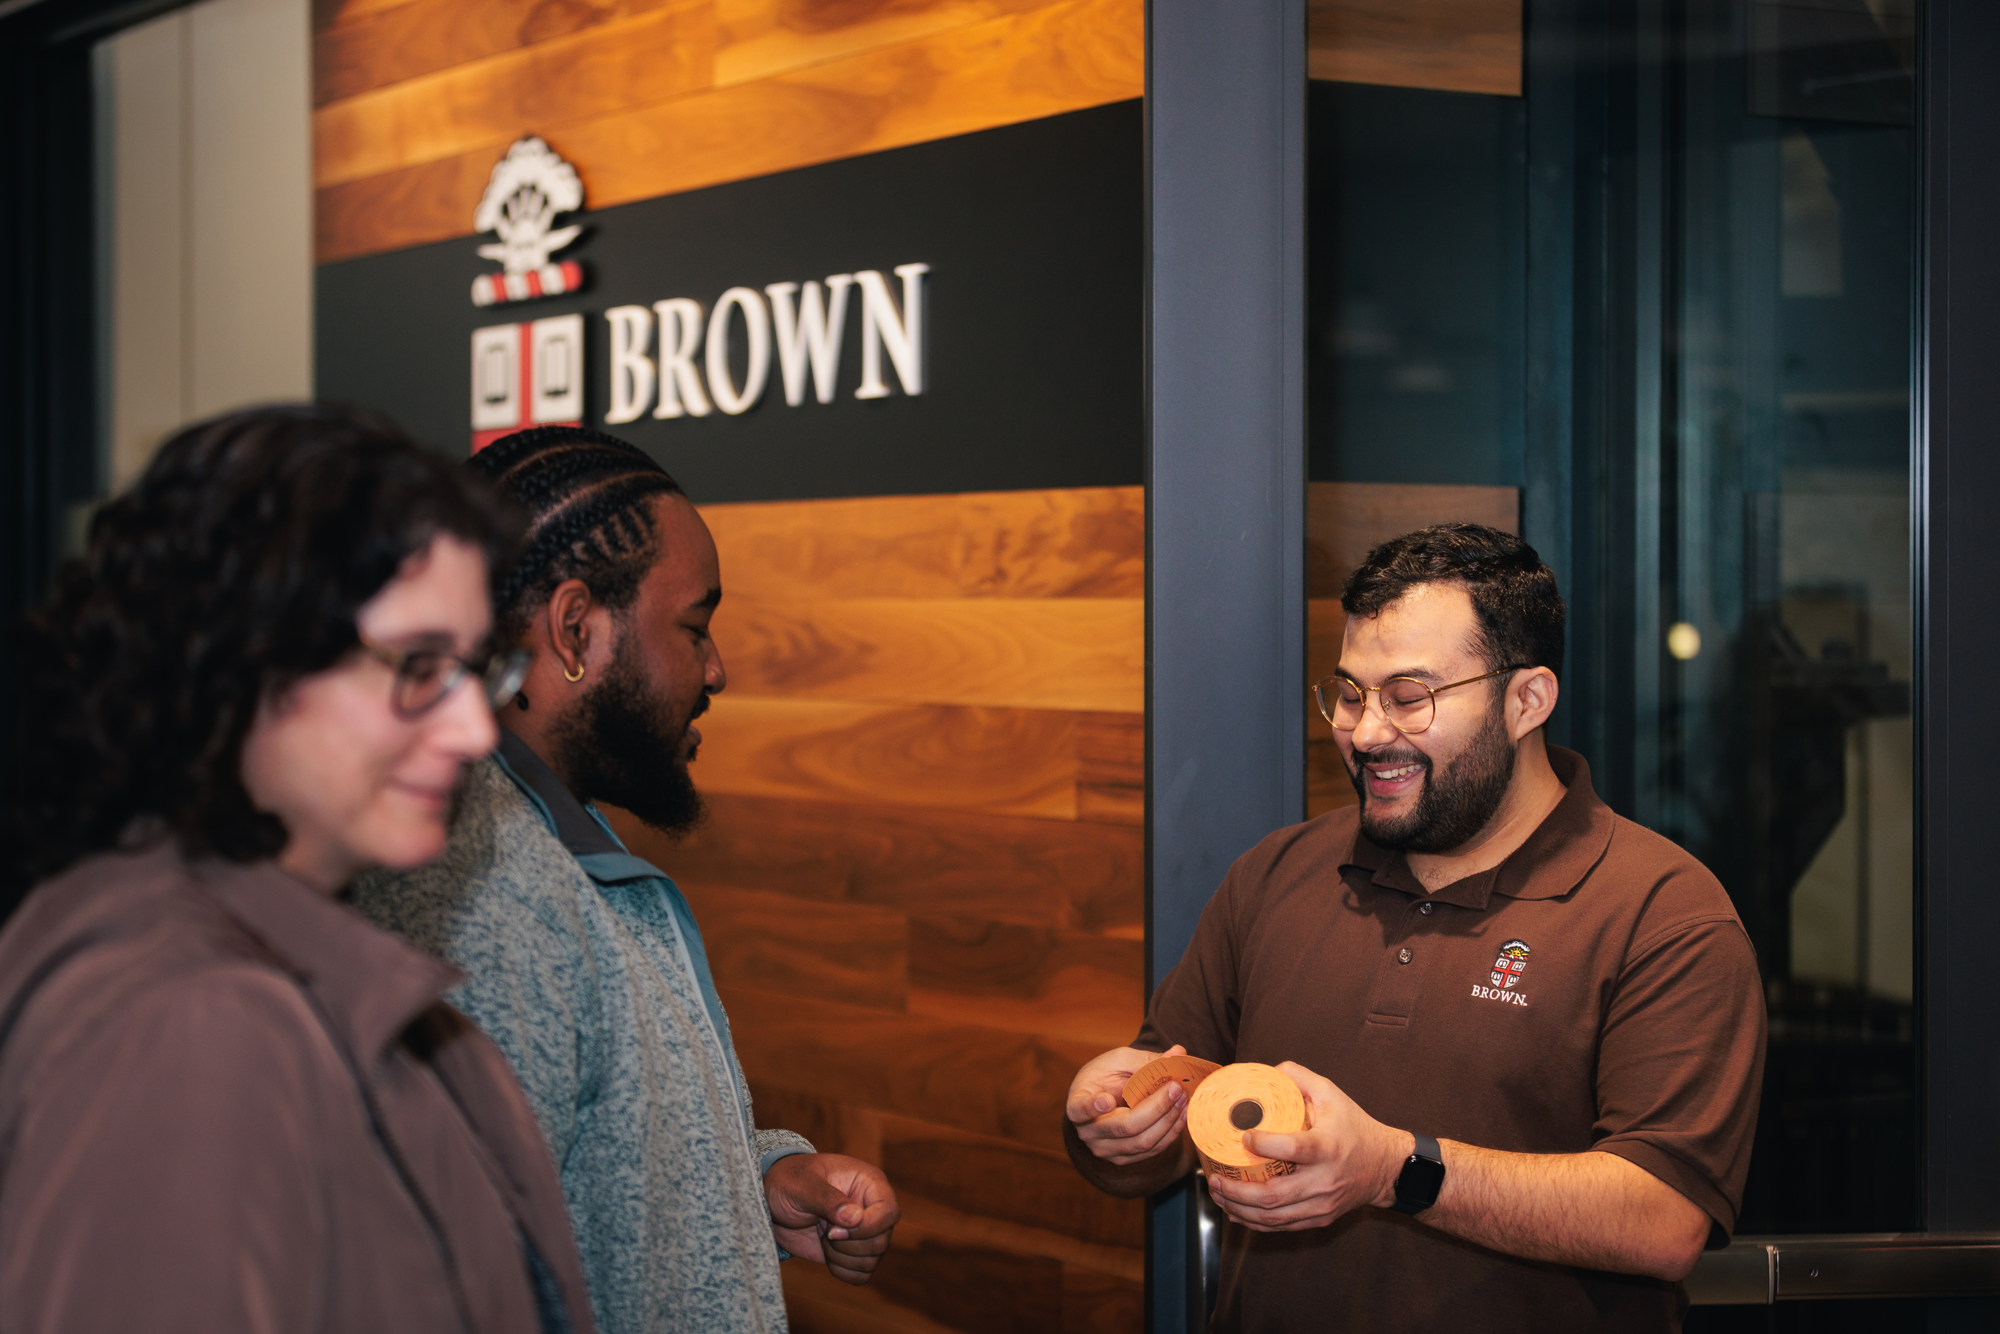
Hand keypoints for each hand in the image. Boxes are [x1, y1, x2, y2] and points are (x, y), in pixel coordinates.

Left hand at [764, 1153, 899, 1284]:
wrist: (772, 1201)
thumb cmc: (789, 1181)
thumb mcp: (803, 1185)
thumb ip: (829, 1199)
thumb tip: (856, 1218)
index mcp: (869, 1183)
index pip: (888, 1212)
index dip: (866, 1228)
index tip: (833, 1230)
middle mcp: (872, 1209)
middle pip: (881, 1242)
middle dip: (847, 1245)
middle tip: (824, 1231)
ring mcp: (864, 1232)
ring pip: (871, 1261)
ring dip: (841, 1258)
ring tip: (823, 1237)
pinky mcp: (853, 1253)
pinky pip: (861, 1275)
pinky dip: (841, 1271)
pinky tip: (826, 1253)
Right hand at [1065, 1043, 1191, 1164]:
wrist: (1101, 1095)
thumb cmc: (1106, 1075)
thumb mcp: (1121, 1060)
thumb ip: (1147, 1059)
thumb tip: (1178, 1052)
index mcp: (1077, 1103)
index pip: (1079, 1109)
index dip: (1091, 1108)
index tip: (1107, 1101)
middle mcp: (1087, 1132)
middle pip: (1126, 1127)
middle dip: (1157, 1108)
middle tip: (1176, 1088)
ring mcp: (1105, 1149)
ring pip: (1142, 1142)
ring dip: (1169, 1121)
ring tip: (1184, 1099)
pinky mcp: (1123, 1158)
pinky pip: (1151, 1151)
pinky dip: (1170, 1133)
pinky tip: (1181, 1114)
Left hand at [1203, 1061, 1409, 1231]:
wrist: (1387, 1167)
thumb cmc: (1355, 1126)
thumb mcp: (1332, 1094)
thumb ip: (1298, 1077)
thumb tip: (1264, 1070)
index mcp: (1328, 1147)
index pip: (1294, 1149)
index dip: (1264, 1146)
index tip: (1242, 1137)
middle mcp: (1324, 1180)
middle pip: (1274, 1195)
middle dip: (1237, 1191)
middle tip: (1214, 1179)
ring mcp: (1322, 1204)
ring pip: (1274, 1217)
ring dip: (1240, 1209)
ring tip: (1218, 1195)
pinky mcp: (1320, 1218)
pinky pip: (1283, 1226)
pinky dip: (1256, 1222)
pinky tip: (1236, 1212)